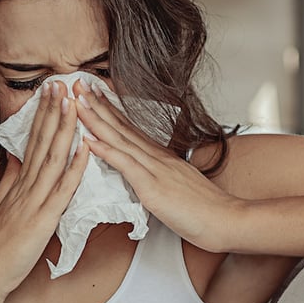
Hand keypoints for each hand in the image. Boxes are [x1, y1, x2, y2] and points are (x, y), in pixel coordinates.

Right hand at [0, 82, 92, 299]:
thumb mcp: (0, 206)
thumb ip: (9, 180)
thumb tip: (15, 157)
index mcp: (17, 184)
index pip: (32, 142)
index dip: (42, 115)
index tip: (50, 91)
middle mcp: (25, 187)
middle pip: (41, 142)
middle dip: (52, 111)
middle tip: (61, 83)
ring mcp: (33, 202)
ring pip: (52, 158)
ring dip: (64, 129)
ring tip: (73, 103)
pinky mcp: (42, 219)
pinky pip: (62, 189)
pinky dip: (74, 167)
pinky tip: (84, 147)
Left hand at [75, 87, 241, 251]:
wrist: (225, 218)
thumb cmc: (204, 208)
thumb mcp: (177, 185)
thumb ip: (160, 175)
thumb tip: (146, 173)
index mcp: (160, 156)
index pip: (129, 128)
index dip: (109, 110)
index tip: (93, 93)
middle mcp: (155, 156)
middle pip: (121, 126)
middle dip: (97, 105)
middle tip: (78, 84)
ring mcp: (154, 169)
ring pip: (120, 139)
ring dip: (96, 120)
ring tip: (77, 102)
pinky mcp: (152, 187)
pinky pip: (126, 165)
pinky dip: (107, 150)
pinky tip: (90, 139)